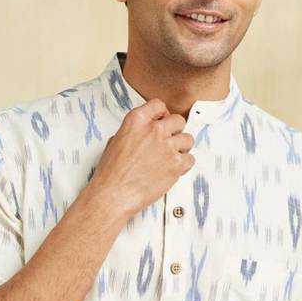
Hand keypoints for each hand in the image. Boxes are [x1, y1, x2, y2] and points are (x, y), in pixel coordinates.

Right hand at [91, 98, 195, 217]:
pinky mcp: (176, 164)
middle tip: (169, 142)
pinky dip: (184, 164)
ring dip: (182, 147)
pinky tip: (173, 169)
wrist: (114, 194)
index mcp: (137, 120)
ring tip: (171, 158)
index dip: (162, 114)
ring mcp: (167, 147)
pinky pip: (190, 159)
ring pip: (188, 139)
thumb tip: (141, 134)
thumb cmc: (111, 173)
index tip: (162, 121)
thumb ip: (133, 132)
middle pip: (178, 121)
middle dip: (175, 131)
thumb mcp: (116, 141)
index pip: (158, 105)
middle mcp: (154, 130)